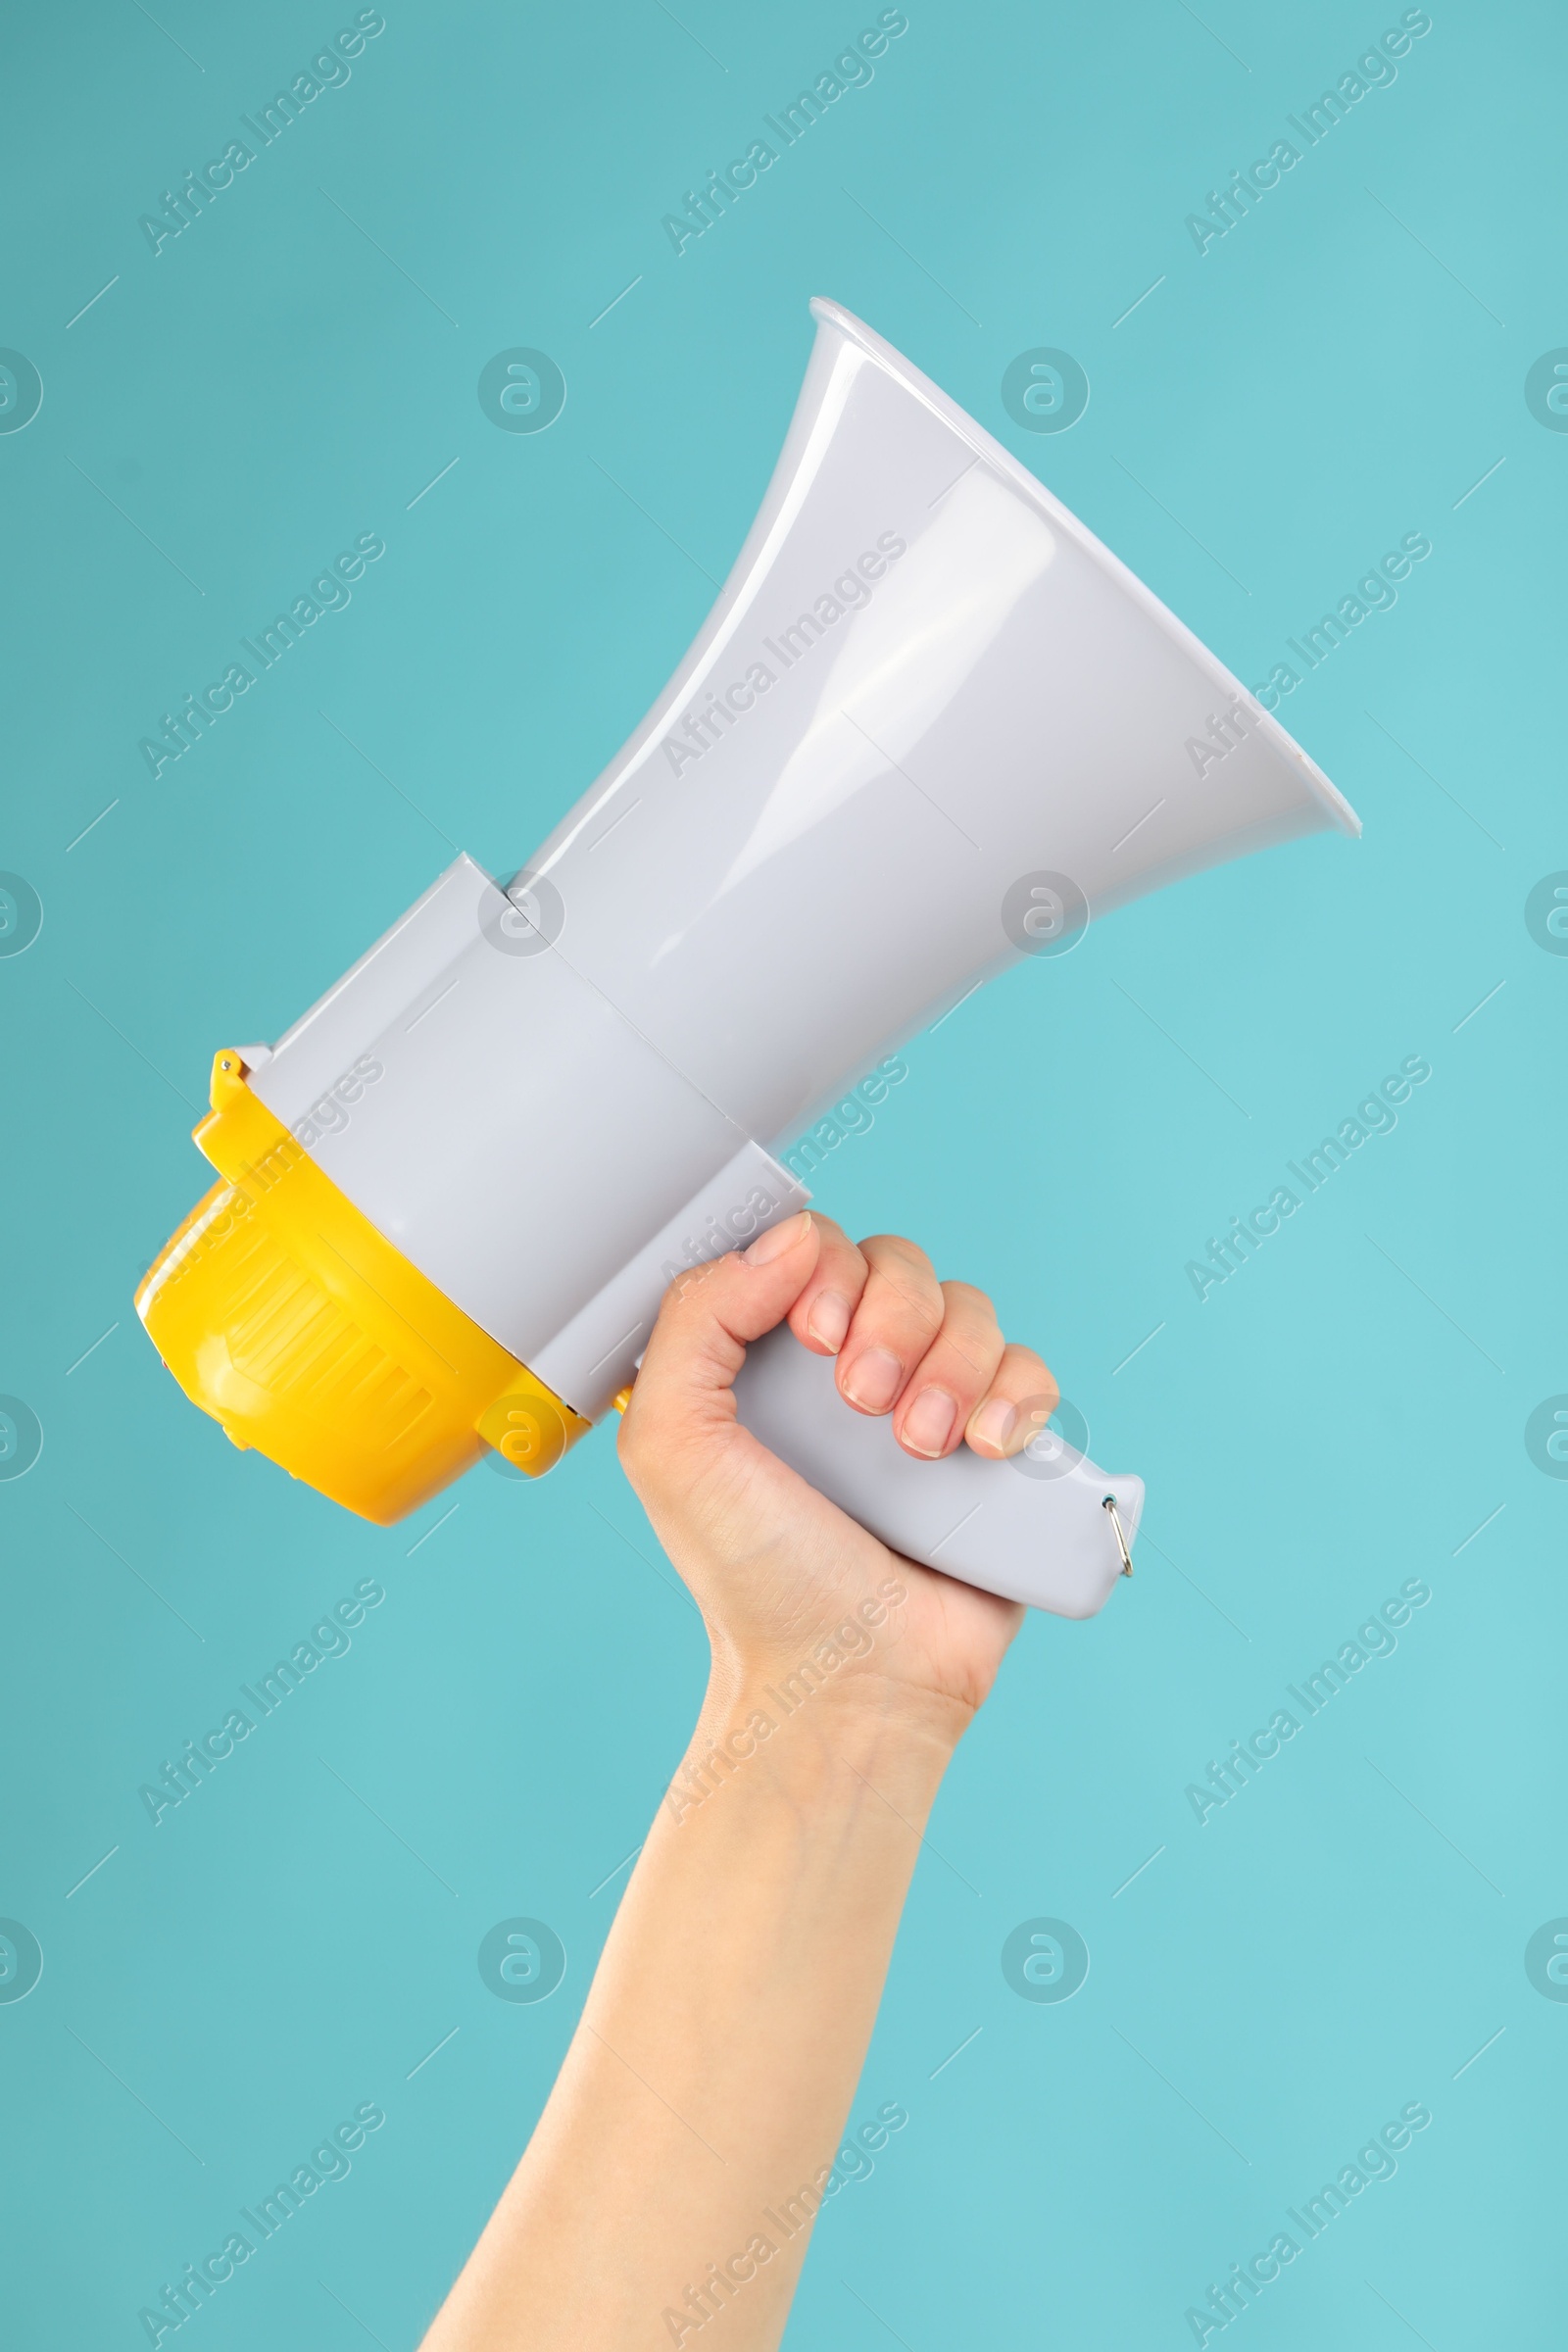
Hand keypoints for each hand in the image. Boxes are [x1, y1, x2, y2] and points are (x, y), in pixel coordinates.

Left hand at [618, 1211, 1060, 1734]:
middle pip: (900, 1265)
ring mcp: (929, 1406)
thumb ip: (696, 1321)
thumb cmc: (755, 1580)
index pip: (813, 1248)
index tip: (813, 1338)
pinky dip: (1019, 1396)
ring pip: (970, 1311)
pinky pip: (1032, 1373)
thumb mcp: (673, 1446)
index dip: (824, 1269)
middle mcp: (850, 1373)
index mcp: (769, 1360)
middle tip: (863, 1405)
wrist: (847, 1683)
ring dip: (952, 1365)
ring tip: (921, 1446)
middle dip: (892, 1319)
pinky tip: (987, 1449)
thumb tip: (789, 1241)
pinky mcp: (997, 1452)